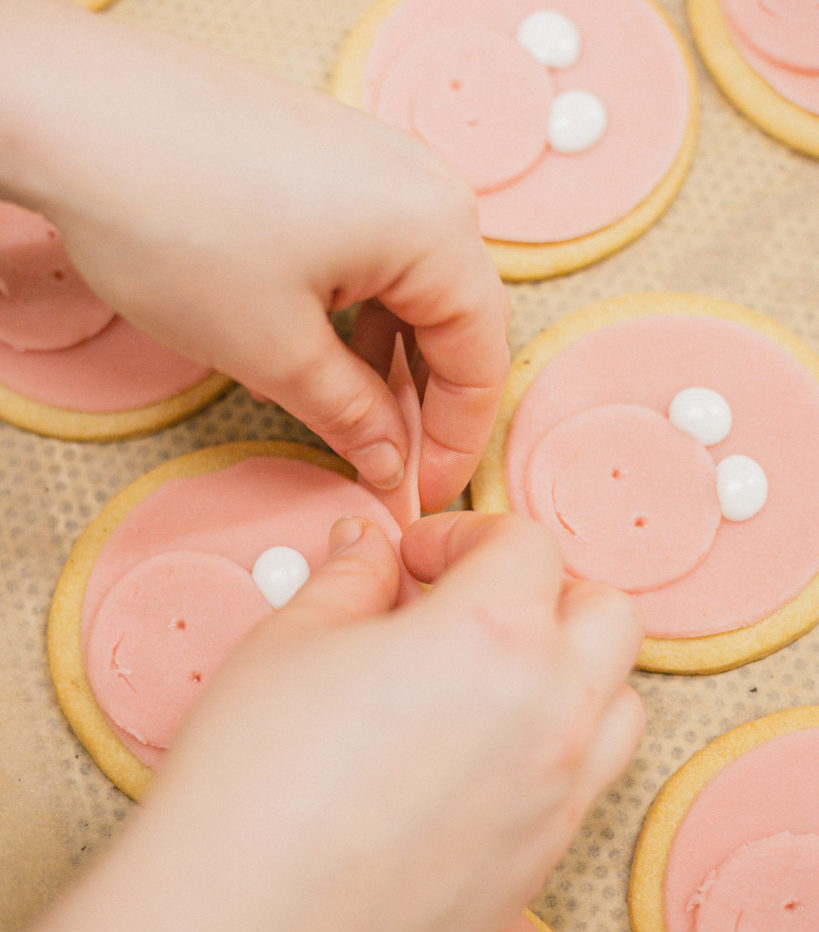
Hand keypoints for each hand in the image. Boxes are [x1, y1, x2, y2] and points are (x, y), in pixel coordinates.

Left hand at [0, 0, 509, 509]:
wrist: (76, 118)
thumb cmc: (177, 225)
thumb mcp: (275, 352)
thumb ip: (351, 416)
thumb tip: (390, 464)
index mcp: (438, 231)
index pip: (480, 360)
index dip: (457, 441)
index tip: (426, 494)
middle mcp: (425, 186)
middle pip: (454, 320)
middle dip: (425, 402)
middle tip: (390, 464)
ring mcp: (378, 163)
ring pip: (411, 287)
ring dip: (388, 361)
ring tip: (350, 416)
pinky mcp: (333, 159)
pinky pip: (373, 252)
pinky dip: (359, 313)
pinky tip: (322, 350)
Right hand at [0, 513, 642, 931]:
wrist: (242, 925)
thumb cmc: (255, 774)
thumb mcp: (293, 640)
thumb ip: (352, 577)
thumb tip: (370, 547)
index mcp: (493, 635)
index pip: (527, 544)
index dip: (465, 533)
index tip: (417, 557)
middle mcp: (550, 711)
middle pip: (606, 615)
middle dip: (544, 591)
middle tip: (469, 604)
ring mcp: (558, 795)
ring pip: (618, 701)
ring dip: (570, 669)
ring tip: (490, 678)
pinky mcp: (541, 862)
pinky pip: (587, 780)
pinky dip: (557, 745)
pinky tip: (478, 756)